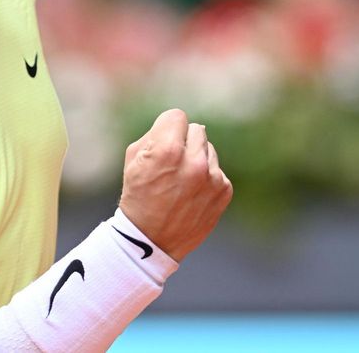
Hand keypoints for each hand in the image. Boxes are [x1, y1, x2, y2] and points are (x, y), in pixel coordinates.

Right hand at [118, 109, 232, 262]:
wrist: (151, 241)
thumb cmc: (138, 196)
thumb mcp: (134, 159)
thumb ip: (156, 134)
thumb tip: (179, 124)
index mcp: (168, 150)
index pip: (177, 116)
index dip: (166, 128)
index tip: (162, 143)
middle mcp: (194, 162)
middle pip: (196, 130)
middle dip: (184, 142)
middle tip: (171, 163)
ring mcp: (212, 178)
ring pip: (209, 149)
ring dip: (197, 159)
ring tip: (180, 182)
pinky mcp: (224, 191)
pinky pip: (216, 171)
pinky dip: (206, 179)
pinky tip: (191, 194)